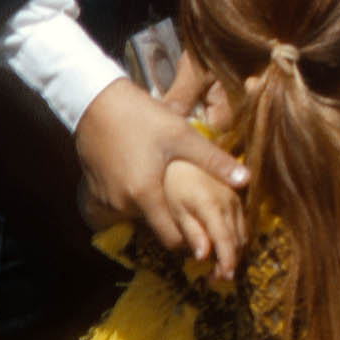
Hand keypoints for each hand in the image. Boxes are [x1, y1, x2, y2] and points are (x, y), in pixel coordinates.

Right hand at [75, 76, 248, 277]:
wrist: (95, 100)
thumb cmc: (142, 115)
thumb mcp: (182, 135)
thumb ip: (214, 161)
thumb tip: (247, 179)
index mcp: (146, 194)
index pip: (172, 239)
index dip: (190, 238)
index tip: (200, 227)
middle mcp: (122, 204)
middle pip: (153, 228)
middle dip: (170, 220)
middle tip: (183, 202)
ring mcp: (104, 199)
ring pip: (134, 218)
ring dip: (149, 208)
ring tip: (161, 185)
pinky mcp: (92, 191)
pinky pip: (115, 208)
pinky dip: (129, 201)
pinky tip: (139, 179)